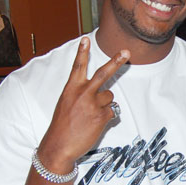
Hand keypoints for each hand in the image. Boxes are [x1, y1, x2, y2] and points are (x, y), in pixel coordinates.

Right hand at [38, 37, 129, 169]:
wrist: (59, 145)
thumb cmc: (62, 126)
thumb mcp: (65, 104)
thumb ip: (80, 94)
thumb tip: (100, 94)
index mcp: (71, 88)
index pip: (78, 66)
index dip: (82, 52)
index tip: (86, 39)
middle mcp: (83, 93)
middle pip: (103, 73)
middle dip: (116, 62)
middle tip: (126, 52)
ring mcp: (93, 104)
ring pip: (110, 97)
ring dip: (105, 104)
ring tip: (92, 115)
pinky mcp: (102, 116)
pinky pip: (112, 112)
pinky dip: (107, 117)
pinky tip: (95, 124)